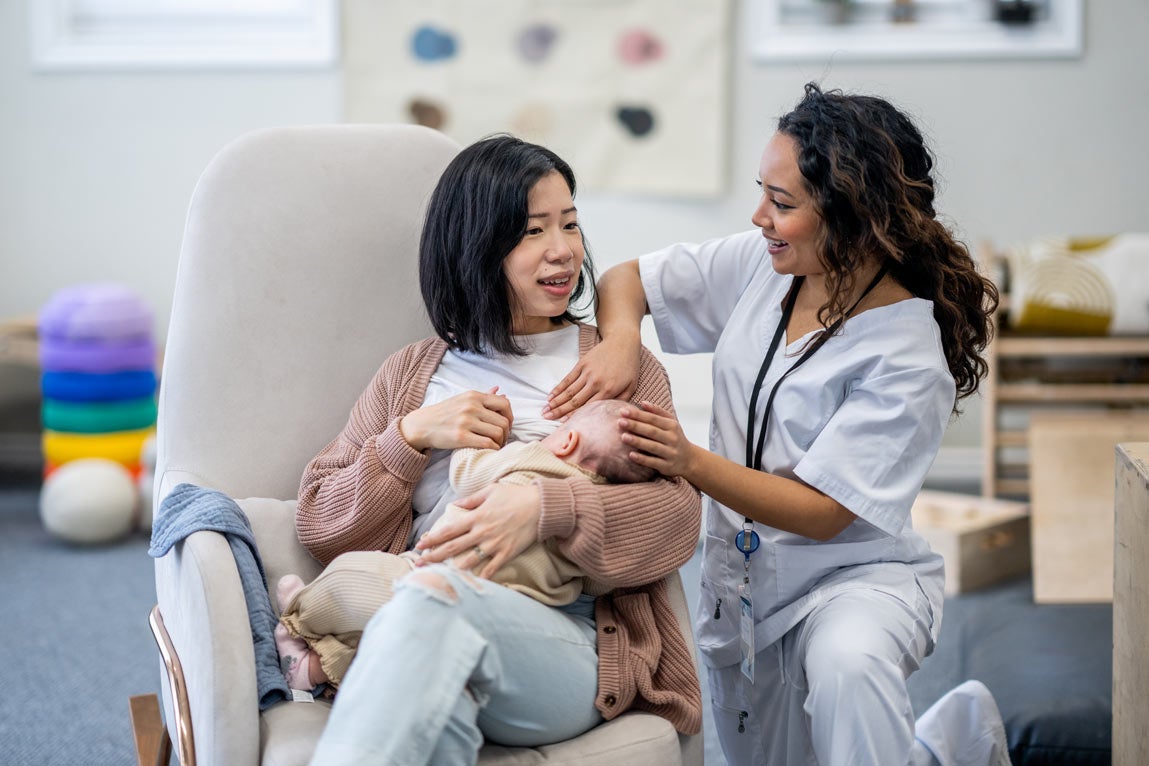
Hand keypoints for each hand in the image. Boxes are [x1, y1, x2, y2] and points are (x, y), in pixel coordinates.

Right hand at [399, 387, 511, 451]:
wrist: (421, 425)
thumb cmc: (444, 413)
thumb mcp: (463, 399)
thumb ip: (482, 396)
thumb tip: (500, 390)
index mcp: (474, 396)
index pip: (504, 403)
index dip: (510, 416)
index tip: (506, 425)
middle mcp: (471, 406)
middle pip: (503, 421)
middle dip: (506, 433)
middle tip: (501, 439)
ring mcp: (466, 421)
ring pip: (498, 433)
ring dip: (500, 442)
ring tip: (495, 445)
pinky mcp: (461, 437)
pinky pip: (487, 444)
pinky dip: (493, 449)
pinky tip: (489, 450)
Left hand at [414, 483, 540, 578]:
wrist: (541, 507)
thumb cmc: (515, 496)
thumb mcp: (491, 491)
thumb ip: (471, 499)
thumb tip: (456, 504)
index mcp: (476, 516)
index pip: (448, 530)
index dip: (432, 539)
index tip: (419, 546)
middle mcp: (482, 532)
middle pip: (453, 547)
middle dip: (434, 556)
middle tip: (419, 564)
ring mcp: (494, 544)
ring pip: (468, 561)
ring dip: (452, 569)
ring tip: (439, 576)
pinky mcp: (507, 553)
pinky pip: (491, 568)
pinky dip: (481, 577)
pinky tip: (470, 585)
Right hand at [544, 335, 639, 419]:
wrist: (623, 342)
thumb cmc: (629, 366)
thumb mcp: (631, 386)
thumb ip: (621, 402)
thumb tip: (610, 415)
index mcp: (608, 390)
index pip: (588, 407)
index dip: (573, 416)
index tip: (562, 424)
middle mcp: (596, 382)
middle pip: (574, 401)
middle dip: (559, 411)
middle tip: (546, 419)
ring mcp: (587, 372)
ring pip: (569, 391)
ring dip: (555, 402)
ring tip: (545, 410)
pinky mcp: (582, 364)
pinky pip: (568, 378)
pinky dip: (558, 388)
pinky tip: (550, 396)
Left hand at [619, 401, 697, 478]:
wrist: (689, 459)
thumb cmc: (674, 437)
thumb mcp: (671, 423)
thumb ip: (657, 412)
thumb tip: (642, 402)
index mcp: (672, 426)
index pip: (653, 419)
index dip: (638, 415)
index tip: (623, 411)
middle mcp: (672, 439)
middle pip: (652, 431)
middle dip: (636, 426)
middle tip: (620, 422)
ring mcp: (670, 453)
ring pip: (652, 447)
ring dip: (637, 442)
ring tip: (623, 437)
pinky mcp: (667, 466)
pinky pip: (653, 462)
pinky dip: (642, 459)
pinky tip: (630, 455)